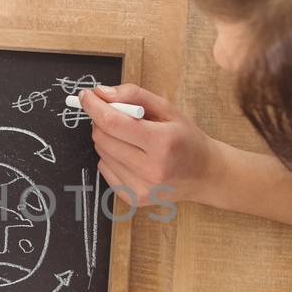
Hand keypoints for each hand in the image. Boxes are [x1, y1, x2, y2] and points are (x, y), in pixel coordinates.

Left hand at [81, 84, 231, 206]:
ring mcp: (142, 188)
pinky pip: (105, 170)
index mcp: (162, 142)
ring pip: (101, 154)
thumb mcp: (168, 109)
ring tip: (131, 139)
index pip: (113, 123)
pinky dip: (111, 158)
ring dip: (108, 140)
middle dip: (102, 122)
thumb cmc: (187, 138)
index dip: (94, 107)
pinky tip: (131, 156)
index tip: (86, 96)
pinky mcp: (134, 198)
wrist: (205, 175)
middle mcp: (151, 169)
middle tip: (115, 116)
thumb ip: (134, 95)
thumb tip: (101, 93)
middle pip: (103, 138)